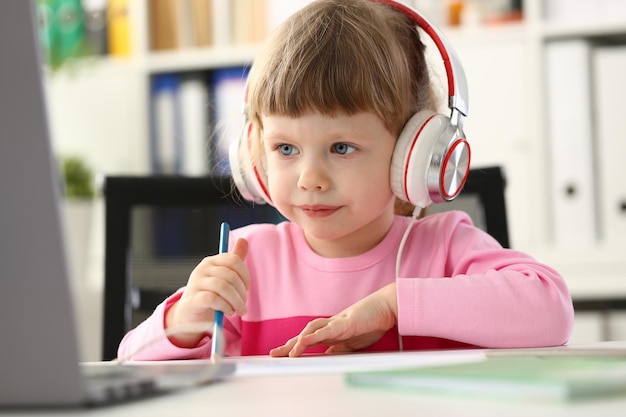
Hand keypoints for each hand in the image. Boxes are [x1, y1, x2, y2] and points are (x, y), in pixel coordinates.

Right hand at [165, 238, 248, 346]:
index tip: (246, 287)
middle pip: (230, 275)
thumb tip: (244, 239)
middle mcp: (202, 269)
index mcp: (212, 261)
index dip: (245, 274)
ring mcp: (196, 283)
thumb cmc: (211, 293)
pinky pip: (213, 299)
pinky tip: (228, 311)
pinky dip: (225, 306)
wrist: (190, 314)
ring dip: (235, 301)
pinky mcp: (192, 299)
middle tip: (243, 304)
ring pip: (223, 287)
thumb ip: (234, 259)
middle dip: (241, 292)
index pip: (233, 260)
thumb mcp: (224, 275)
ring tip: (239, 310)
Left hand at [270, 283, 397, 356]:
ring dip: (299, 341)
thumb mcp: (354, 341)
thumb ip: (339, 347)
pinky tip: (305, 341)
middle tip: (274, 354)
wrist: (386, 307)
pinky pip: (327, 330)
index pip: (309, 339)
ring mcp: (337, 322)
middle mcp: (331, 325)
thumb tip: (327, 356)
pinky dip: (315, 336)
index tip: (283, 355)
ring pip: (312, 330)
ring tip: (289, 352)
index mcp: (332, 331)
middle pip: (305, 334)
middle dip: (289, 345)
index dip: (295, 347)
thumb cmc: (372, 321)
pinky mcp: (346, 322)